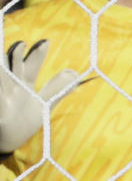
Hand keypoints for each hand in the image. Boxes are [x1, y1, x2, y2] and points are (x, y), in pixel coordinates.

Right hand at [0, 39, 81, 155]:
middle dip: (16, 54)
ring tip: (3, 56)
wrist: (4, 139)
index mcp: (23, 83)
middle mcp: (10, 85)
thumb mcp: (42, 104)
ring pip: (1, 73)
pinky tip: (1, 68)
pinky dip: (0, 80)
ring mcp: (2, 92)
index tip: (47, 42)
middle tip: (22, 44)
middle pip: (13, 66)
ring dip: (2, 64)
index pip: (31, 65)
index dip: (38, 54)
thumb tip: (75, 73)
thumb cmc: (22, 120)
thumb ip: (57, 89)